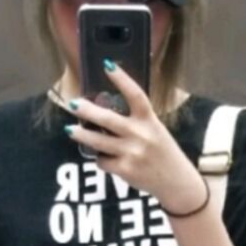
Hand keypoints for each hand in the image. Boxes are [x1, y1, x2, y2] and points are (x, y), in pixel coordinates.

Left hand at [65, 63, 206, 214]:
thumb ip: (135, 122)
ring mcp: (132, 153)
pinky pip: (103, 161)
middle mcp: (141, 134)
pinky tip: (105, 158)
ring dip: (81, 135)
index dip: (121, 79)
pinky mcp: (126, 169)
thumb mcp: (155, 130)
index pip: (135, 95)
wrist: (176, 181)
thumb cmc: (162, 152)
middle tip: (73, 104)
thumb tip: (103, 115)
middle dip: (87, 111)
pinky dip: (101, 159)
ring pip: (98, 142)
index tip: (107, 65)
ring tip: (70, 130)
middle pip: (108, 119)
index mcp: (149, 120)